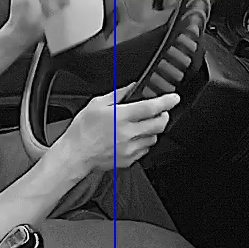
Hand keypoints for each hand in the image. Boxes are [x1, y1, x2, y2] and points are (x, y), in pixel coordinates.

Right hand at [58, 84, 179, 172]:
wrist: (74, 155)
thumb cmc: (81, 131)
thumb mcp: (96, 105)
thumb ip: (117, 94)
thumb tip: (132, 87)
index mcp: (121, 117)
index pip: (151, 107)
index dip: (166, 101)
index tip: (174, 98)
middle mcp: (128, 133)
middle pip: (159, 124)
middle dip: (163, 116)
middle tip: (159, 112)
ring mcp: (130, 148)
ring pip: (154, 138)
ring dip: (152, 130)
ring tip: (141, 126)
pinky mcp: (129, 160)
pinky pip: (145, 150)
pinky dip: (143, 143)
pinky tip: (132, 139)